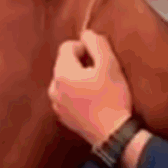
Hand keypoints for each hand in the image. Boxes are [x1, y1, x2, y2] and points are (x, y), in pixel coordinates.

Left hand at [49, 30, 133, 145]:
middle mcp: (54, 88)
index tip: (99, 60)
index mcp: (62, 73)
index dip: (85, 48)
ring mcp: (57, 104)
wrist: (113, 134)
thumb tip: (86, 34)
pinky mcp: (63, 117)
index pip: (67, 47)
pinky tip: (93, 101)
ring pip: (66, 80)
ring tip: (97, 89)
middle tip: (101, 74)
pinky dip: (77, 94)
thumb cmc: (112, 98)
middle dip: (81, 64)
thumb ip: (97, 44)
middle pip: (65, 63)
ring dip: (79, 79)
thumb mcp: (110, 65)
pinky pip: (67, 96)